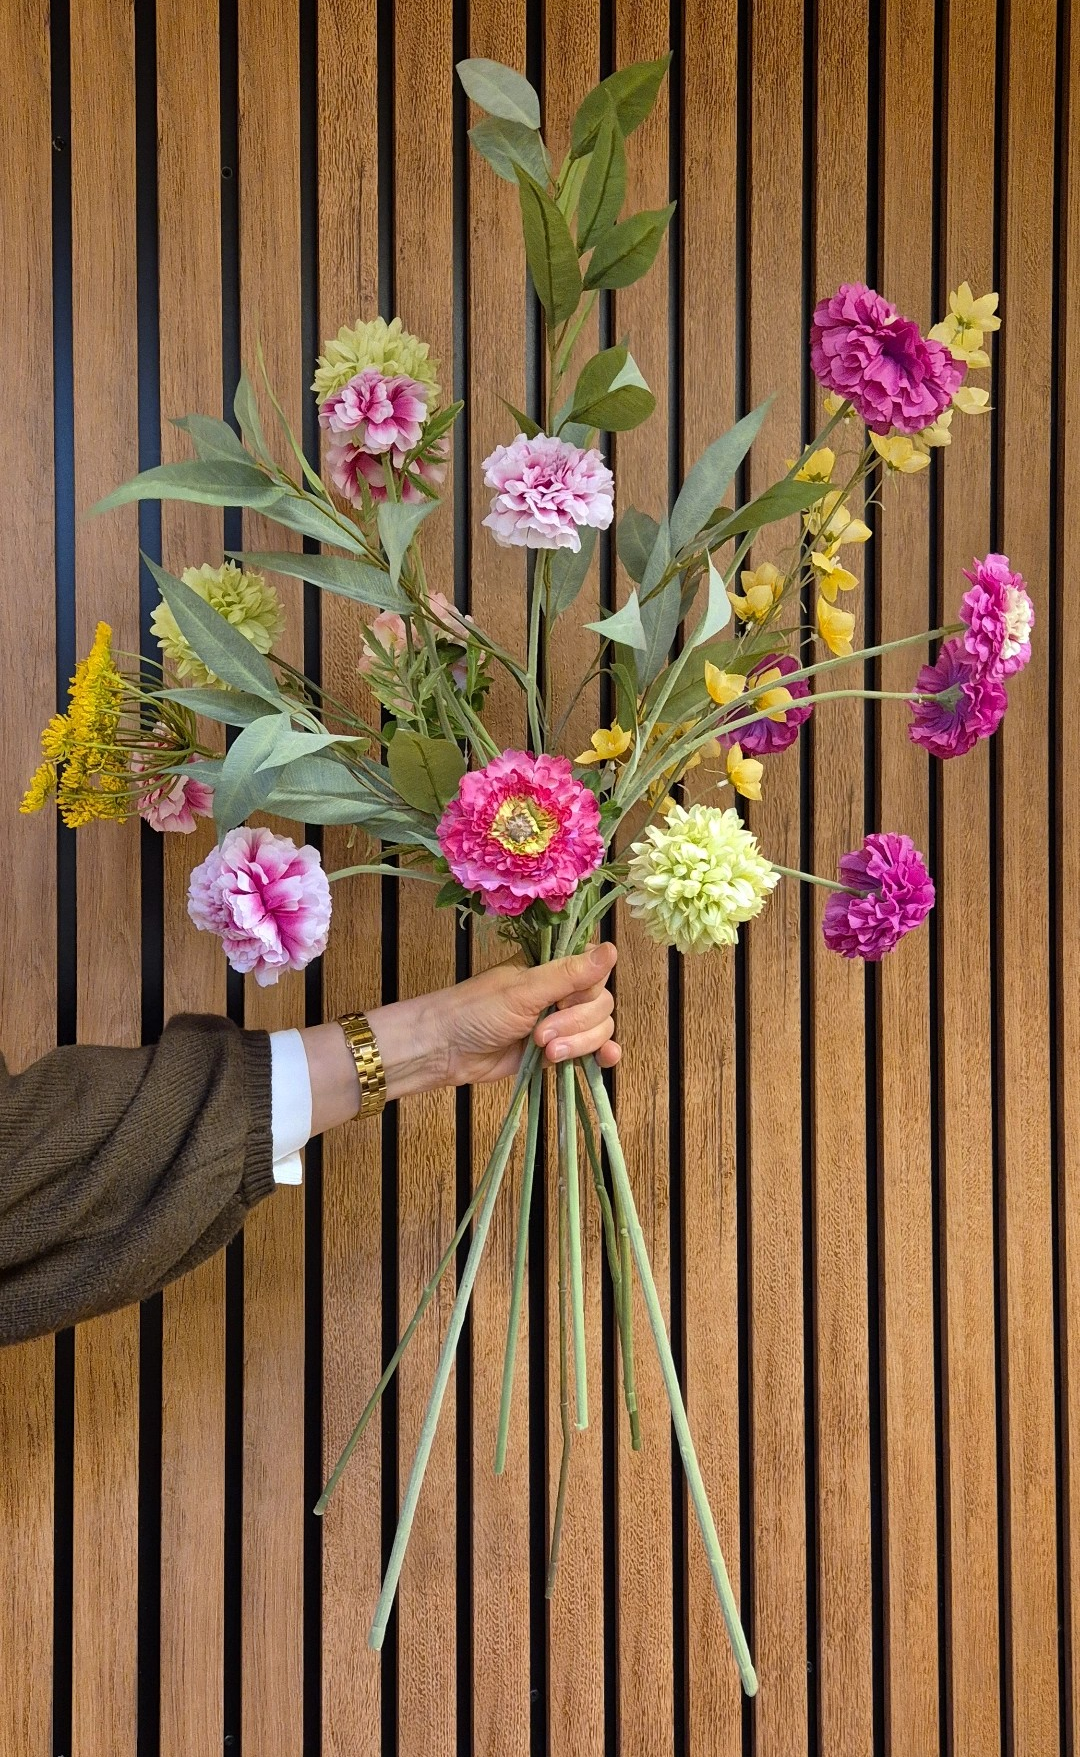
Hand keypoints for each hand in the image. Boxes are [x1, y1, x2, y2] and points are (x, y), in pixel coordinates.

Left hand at [368, 943, 619, 1098]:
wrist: (447, 1050)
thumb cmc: (476, 1011)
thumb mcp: (524, 990)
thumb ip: (569, 974)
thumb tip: (612, 949)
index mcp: (551, 966)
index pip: (595, 971)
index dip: (587, 990)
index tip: (563, 1000)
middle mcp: (560, 991)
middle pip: (601, 1004)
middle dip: (576, 1024)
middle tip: (540, 1034)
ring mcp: (560, 1021)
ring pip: (598, 1029)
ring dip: (578, 1044)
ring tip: (545, 1051)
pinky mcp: (558, 1050)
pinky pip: (591, 1050)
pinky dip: (600, 1055)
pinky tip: (604, 1060)